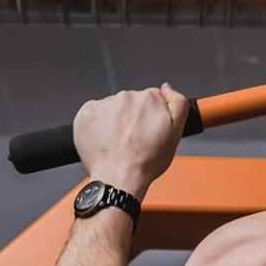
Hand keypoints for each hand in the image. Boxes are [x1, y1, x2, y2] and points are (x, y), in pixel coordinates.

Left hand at [72, 84, 192, 198]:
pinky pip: (94, 114)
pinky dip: (98, 125)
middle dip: (132, 118)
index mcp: (148, 99)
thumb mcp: (176, 134)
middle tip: (133, 140)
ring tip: (119, 143)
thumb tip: (167, 88)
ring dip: (115, 121)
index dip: (150, 116)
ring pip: (112, 108)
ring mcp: (104, 104)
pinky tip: (105, 140)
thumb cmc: (146, 162)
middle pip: (130, 103)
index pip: (150, 98)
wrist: (119, 178)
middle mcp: (125, 97)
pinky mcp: (87, 113)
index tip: (147, 130)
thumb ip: (178, 104)